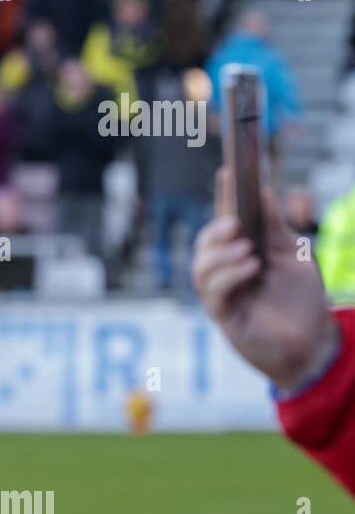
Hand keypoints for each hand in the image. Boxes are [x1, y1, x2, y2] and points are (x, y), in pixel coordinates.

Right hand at [193, 166, 338, 390]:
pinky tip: (250, 267)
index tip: (228, 171)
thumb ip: (277, 228)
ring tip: (247, 250)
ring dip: (221, 254)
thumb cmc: (299, 300)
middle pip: (205, 243)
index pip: (227, 219)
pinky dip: (229, 276)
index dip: (224, 196)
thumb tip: (265, 194)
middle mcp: (225, 271)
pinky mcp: (224, 315)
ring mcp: (222, 293)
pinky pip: (214, 292)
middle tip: (235, 223)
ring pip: (201, 267)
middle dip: (216, 230)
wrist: (311, 342)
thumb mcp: (294, 255)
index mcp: (240, 252)